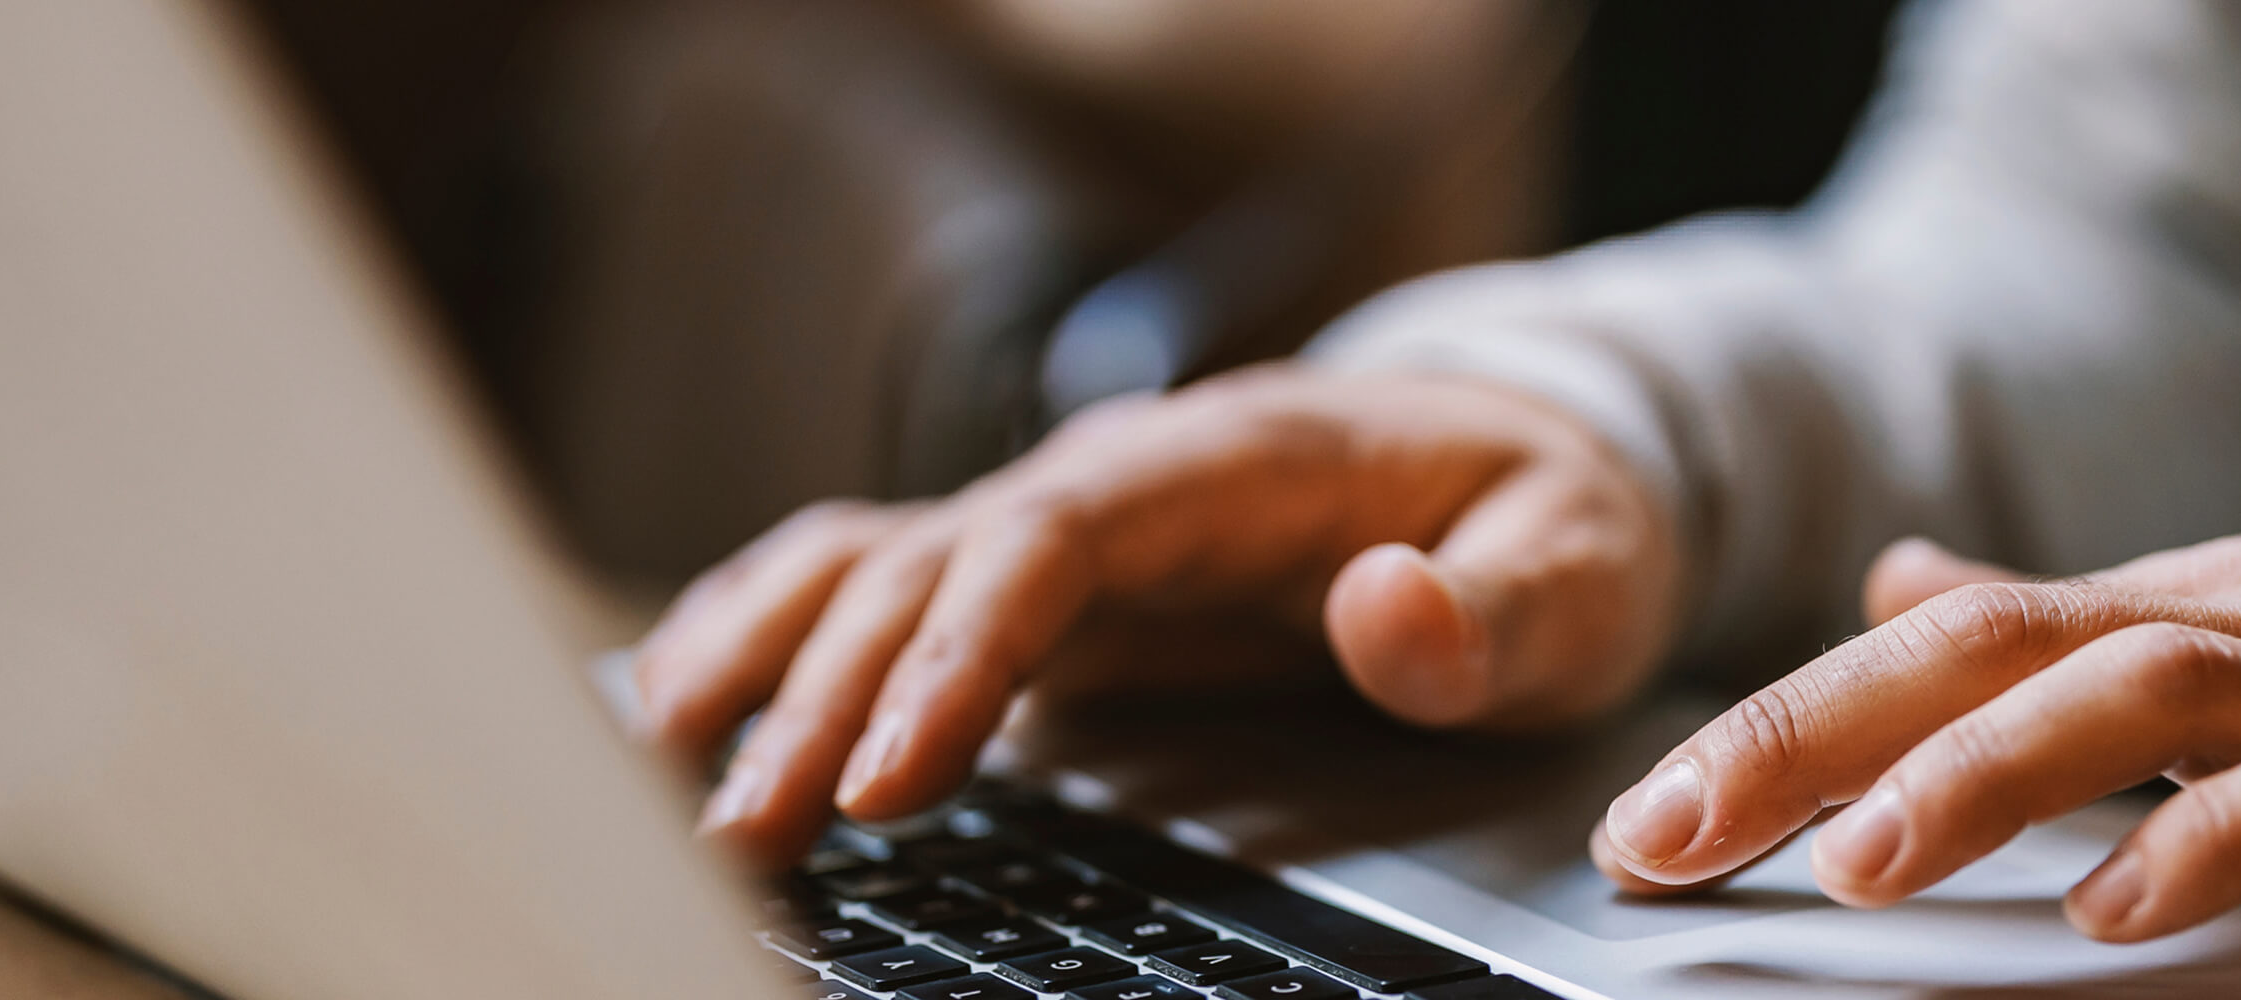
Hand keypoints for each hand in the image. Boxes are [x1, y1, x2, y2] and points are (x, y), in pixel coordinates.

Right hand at [636, 367, 1679, 868]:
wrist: (1532, 468)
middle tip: (748, 836)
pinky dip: (775, 643)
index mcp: (1229, 465)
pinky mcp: (1045, 586)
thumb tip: (1379, 610)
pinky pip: (879, 595)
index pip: (1049, 540)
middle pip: (926, 565)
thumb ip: (1485, 607)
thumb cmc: (1550, 522)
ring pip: (867, 565)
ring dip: (760, 661)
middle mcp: (1120, 481)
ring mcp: (1070, 528)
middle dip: (822, 699)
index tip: (897, 778)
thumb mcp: (1574, 573)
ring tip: (666, 774)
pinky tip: (688, 714)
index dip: (954, 653)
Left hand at [1593, 534, 2240, 999]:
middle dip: (1818, 735)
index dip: (1789, 718)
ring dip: (1985, 775)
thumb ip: (2073, 639)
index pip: (1949, 638)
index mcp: (2186, 608)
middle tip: (1675, 832)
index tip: (1652, 816)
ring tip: (1862, 862)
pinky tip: (2117, 908)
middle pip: (2001, 644)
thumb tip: (1906, 586)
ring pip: (2143, 693)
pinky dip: (2213, 843)